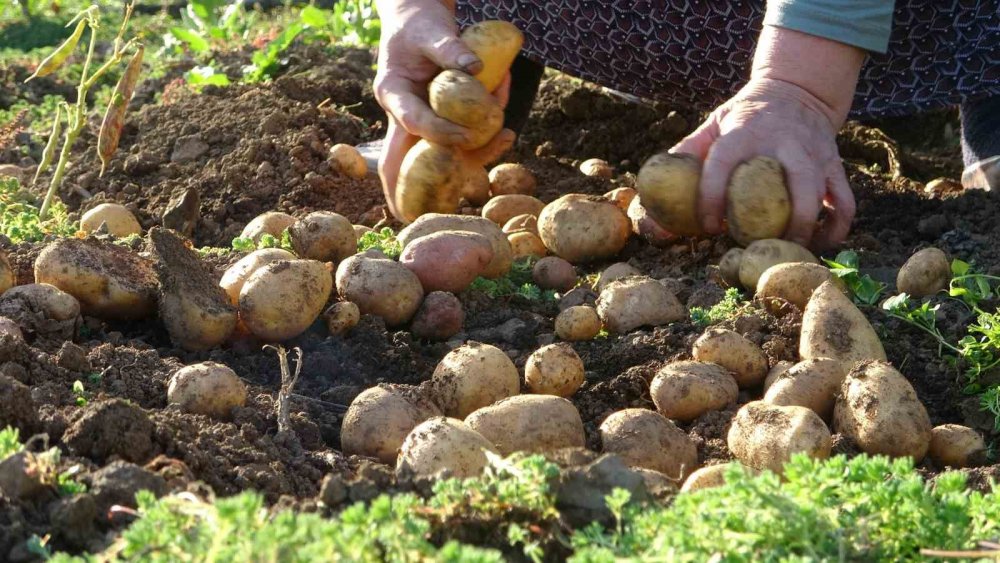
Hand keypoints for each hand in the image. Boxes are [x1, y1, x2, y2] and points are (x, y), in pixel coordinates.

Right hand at [374, 0, 514, 219]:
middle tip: (410, 219)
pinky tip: (507, 134)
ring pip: (437, 153)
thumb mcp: (433, 30)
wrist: (418, 20)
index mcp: (393, 92)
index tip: (464, 136)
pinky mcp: (438, 122)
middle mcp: (403, 113)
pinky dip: (483, 141)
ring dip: (471, 155)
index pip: (412, 120)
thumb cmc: (420, 24)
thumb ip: (450, 49)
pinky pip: (459, 141)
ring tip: (505, 138)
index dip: (437, 131)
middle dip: (402, 191)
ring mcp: (420, 121)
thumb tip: (475, 69)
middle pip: (400, 158)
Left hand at [672, 77, 854, 249]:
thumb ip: (688, 153)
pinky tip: (821, 243)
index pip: (724, 164)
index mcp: (744, 132)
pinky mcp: (833, 163)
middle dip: (778, 221)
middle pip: (789, 183)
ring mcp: (813, 152)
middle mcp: (783, 141)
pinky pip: (844, 199)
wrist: (796, 88)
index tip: (708, 226)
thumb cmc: (745, 115)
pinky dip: (838, 225)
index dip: (713, 196)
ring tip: (792, 251)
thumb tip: (650, 196)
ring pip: (822, 193)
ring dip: (810, 227)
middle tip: (759, 248)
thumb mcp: (714, 123)